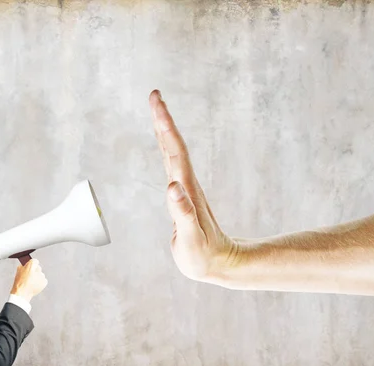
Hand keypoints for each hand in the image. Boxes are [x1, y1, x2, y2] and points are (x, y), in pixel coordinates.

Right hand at [10, 258, 47, 301]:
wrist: (22, 293)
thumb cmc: (19, 283)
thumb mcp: (19, 271)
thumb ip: (24, 265)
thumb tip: (27, 264)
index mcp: (31, 265)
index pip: (35, 261)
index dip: (32, 264)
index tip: (31, 267)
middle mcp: (38, 269)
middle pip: (38, 268)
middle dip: (35, 271)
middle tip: (30, 276)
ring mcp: (42, 276)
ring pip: (41, 274)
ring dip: (37, 277)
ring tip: (31, 282)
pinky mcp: (44, 282)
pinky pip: (43, 280)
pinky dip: (40, 282)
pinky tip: (34, 285)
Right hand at [149, 89, 236, 280]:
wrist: (220, 263)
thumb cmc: (204, 255)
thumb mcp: (192, 238)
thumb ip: (183, 214)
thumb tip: (172, 186)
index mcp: (186, 189)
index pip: (175, 151)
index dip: (165, 126)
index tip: (157, 102)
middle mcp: (185, 184)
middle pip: (173, 145)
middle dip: (163, 119)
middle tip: (154, 95)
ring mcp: (183, 189)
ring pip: (172, 152)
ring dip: (163, 130)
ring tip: (156, 110)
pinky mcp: (180, 197)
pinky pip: (170, 165)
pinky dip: (164, 149)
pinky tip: (161, 143)